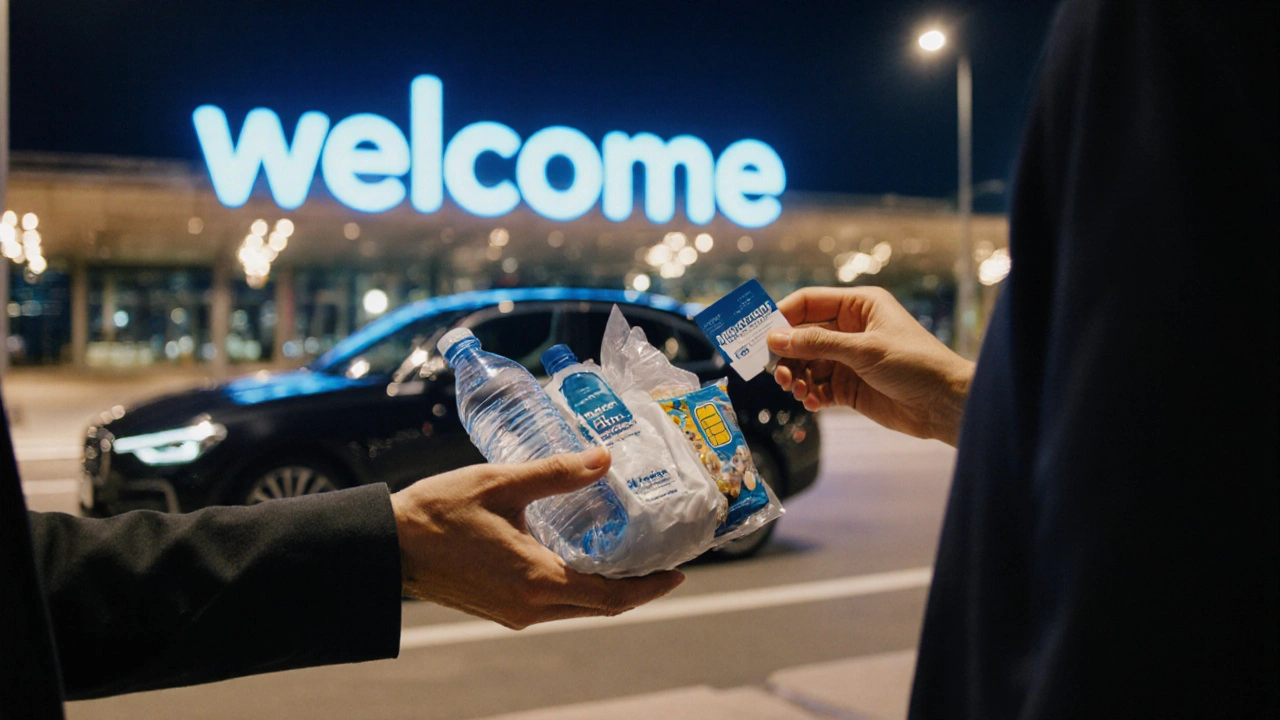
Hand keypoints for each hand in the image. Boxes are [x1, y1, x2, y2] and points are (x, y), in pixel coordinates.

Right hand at [390, 447, 684, 628]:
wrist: (388, 545)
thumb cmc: (439, 511)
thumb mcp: (501, 482)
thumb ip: (556, 473)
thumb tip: (604, 458)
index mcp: (536, 579)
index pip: (611, 595)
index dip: (651, 587)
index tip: (680, 572)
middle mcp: (530, 606)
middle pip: (600, 607)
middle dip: (638, 588)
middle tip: (665, 562)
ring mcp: (514, 612)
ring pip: (577, 608)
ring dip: (609, 589)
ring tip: (633, 558)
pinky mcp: (501, 609)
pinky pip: (553, 605)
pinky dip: (579, 588)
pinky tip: (585, 560)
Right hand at [767, 286, 974, 445]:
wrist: (945, 404)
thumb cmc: (915, 364)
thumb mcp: (864, 350)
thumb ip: (817, 344)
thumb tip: (775, 338)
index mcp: (858, 306)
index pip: (809, 303)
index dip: (783, 316)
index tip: (762, 336)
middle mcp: (850, 329)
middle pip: (802, 336)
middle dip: (787, 354)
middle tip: (777, 372)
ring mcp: (849, 359)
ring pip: (807, 364)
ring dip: (796, 377)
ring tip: (795, 391)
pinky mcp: (850, 386)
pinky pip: (818, 387)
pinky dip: (811, 395)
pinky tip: (813, 403)